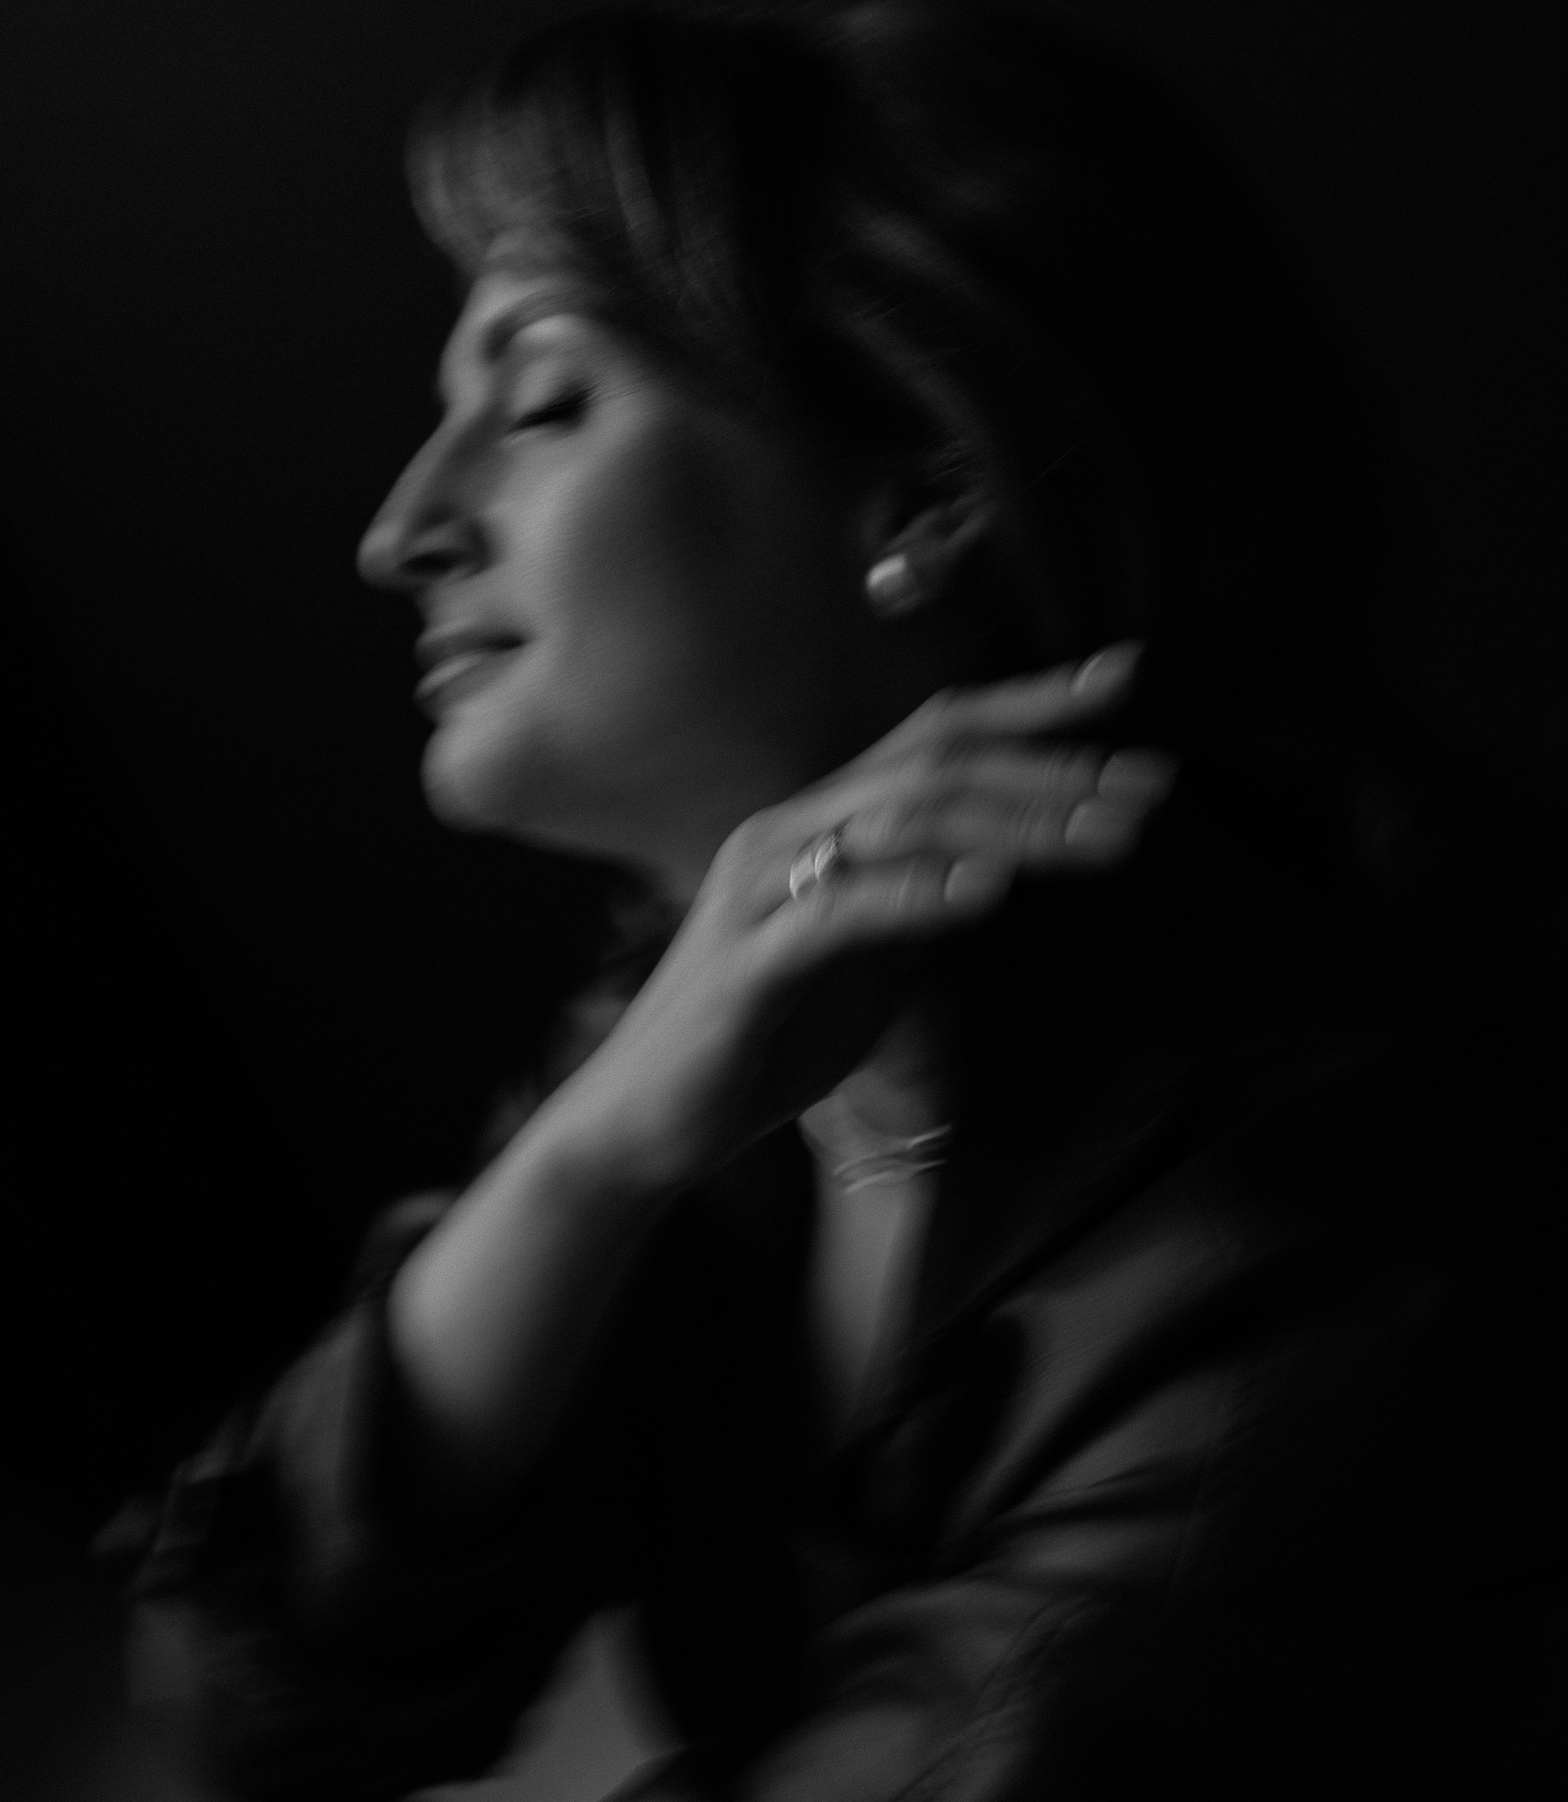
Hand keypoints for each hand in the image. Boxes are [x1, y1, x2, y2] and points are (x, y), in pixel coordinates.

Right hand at [552, 645, 1172, 1197]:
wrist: (647, 1123)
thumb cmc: (759, 1043)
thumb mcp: (867, 964)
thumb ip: (924, 906)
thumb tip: (1010, 867)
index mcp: (819, 823)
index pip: (936, 736)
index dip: (1031, 703)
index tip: (1128, 678)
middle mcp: (787, 832)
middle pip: (932, 764)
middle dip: (1053, 767)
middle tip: (1153, 785)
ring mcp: (761, 890)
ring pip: (899, 822)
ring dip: (1014, 825)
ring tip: (1103, 837)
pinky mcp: (747, 962)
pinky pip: (840, 911)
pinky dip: (919, 893)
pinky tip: (990, 891)